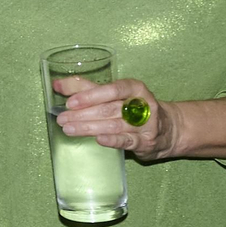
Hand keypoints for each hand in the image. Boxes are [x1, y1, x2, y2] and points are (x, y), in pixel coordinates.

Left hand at [52, 76, 179, 160]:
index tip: (70, 102)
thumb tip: (57, 84)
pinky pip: (128, 140)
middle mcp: (143, 104)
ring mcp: (146, 124)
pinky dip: (113, 140)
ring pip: (115, 124)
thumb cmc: (133, 108)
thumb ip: (86, 88)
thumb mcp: (114, 95)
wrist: (168, 129)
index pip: (112, 89)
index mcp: (134, 88)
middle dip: (83, 114)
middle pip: (109, 108)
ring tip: (69, 129)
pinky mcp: (146, 141)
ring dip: (90, 127)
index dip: (91, 95)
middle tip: (62, 119)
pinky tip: (98, 139)